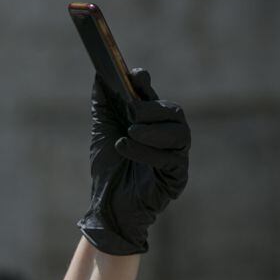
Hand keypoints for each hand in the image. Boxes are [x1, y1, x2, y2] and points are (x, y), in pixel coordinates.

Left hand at [77, 69, 189, 254]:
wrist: (107, 206)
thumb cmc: (108, 169)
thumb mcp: (103, 132)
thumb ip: (104, 104)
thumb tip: (100, 73)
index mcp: (153, 122)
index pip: (156, 97)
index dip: (146, 85)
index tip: (135, 75)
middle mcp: (169, 136)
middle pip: (174, 111)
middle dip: (151, 108)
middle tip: (130, 112)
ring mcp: (176, 156)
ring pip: (179, 132)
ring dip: (152, 129)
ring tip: (129, 132)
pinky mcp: (177, 177)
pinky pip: (171, 159)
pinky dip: (148, 151)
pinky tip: (126, 147)